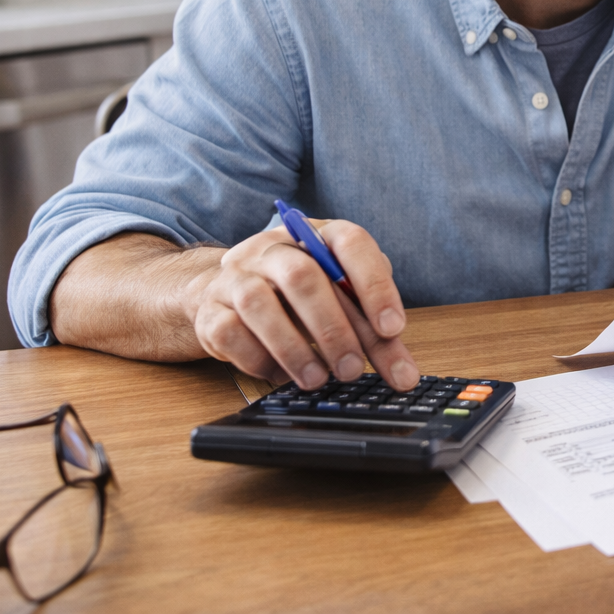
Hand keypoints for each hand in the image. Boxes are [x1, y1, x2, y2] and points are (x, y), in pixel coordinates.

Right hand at [191, 220, 419, 390]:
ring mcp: (236, 275)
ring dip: (294, 348)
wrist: (229, 294)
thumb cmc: (300, 296)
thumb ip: (373, 326)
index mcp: (316, 234)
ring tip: (319, 378)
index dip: (375, 285)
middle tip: (353, 370)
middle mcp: (273, 247)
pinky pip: (230, 333)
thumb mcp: (342, 298)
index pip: (350, 243)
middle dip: (333, 329)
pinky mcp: (210, 309)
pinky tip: (281, 375)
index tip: (393, 329)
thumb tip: (403, 372)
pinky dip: (260, 359)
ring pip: (259, 304)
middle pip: (303, 277)